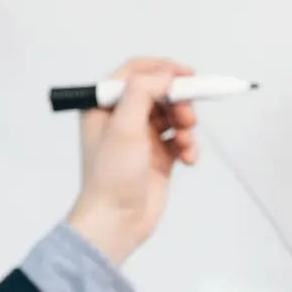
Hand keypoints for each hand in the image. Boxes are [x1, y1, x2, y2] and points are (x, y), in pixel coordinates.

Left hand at [66, 57, 198, 265]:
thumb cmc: (112, 175)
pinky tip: (188, 159)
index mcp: (103, 106)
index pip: (134, 73)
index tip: (187, 76)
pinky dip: (188, 146)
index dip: (162, 69)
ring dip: (185, 125)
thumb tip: (165, 73)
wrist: (116, 221)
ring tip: (185, 143)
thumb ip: (142, 93)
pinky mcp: (157, 157)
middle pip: (159, 93)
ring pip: (172, 115)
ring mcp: (140, 138)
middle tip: (187, 118)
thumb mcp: (123, 127)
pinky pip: (179, 140)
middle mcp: (121, 118)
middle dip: (179, 101)